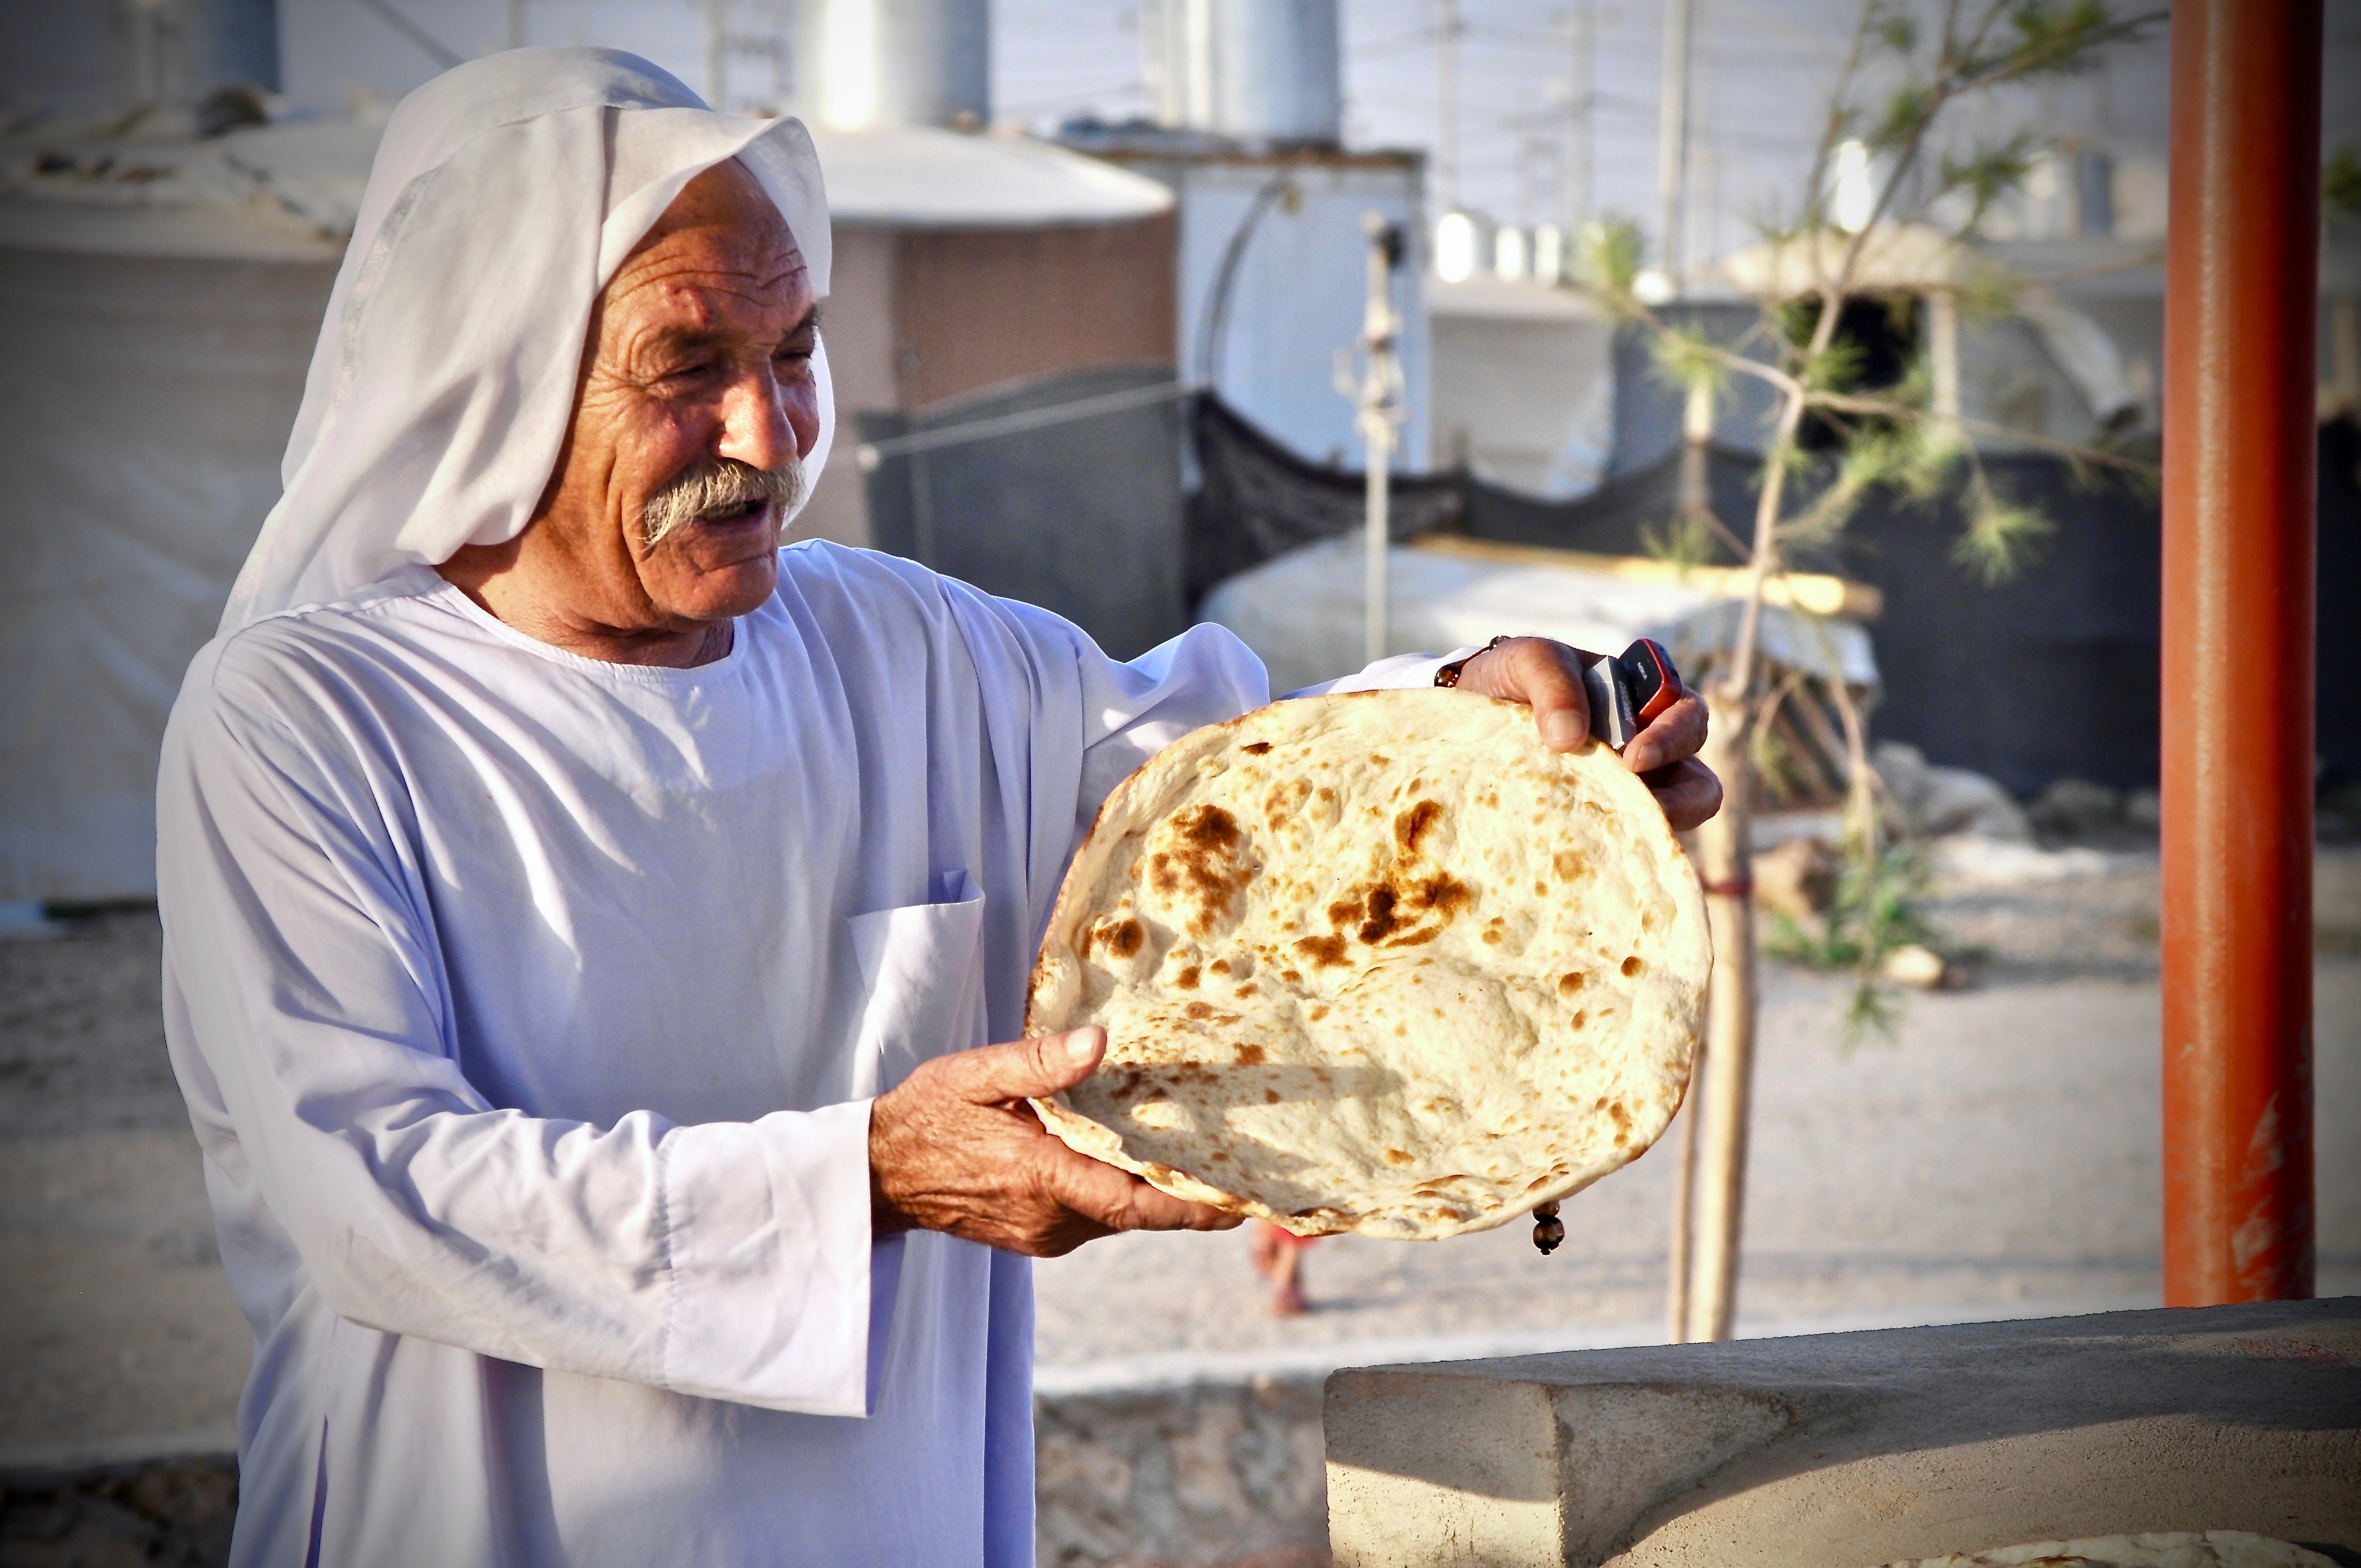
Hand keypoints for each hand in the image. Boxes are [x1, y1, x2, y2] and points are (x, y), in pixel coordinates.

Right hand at [868, 1026, 1241, 1256]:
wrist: (878, 1174)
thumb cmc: (926, 1117)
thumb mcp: (975, 1076)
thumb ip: (1039, 1063)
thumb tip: (1099, 1043)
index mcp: (1041, 1178)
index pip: (1133, 1203)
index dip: (1191, 1207)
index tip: (1240, 1202)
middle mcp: (1051, 1217)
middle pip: (1138, 1210)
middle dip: (1189, 1192)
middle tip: (1248, 1166)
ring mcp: (1045, 1233)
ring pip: (1119, 1214)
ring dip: (1156, 1190)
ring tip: (1206, 1153)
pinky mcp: (1039, 1235)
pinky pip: (1096, 1215)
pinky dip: (1123, 1191)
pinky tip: (1140, 1159)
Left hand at [1452, 636, 1722, 831]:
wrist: (1464, 710)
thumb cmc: (1509, 678)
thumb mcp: (1528, 661)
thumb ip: (1553, 684)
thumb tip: (1569, 740)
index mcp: (1642, 701)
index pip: (1688, 717)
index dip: (1674, 738)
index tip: (1633, 757)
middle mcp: (1643, 749)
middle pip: (1697, 784)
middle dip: (1680, 799)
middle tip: (1634, 802)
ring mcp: (1620, 791)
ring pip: (1667, 823)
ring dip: (1651, 828)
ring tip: (1612, 834)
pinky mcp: (1593, 823)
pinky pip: (1621, 844)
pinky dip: (1608, 848)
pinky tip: (1575, 849)